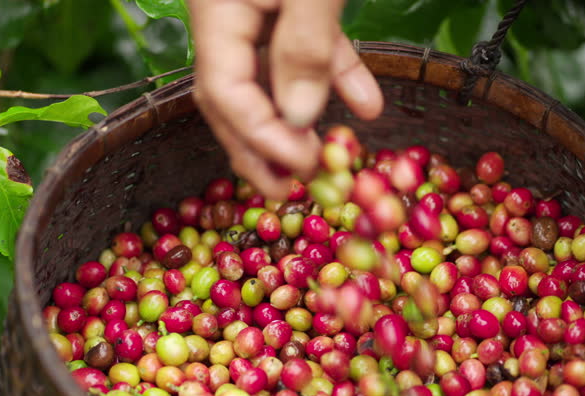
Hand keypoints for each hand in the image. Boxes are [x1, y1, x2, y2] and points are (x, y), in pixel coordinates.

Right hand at [189, 0, 383, 199]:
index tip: (305, 165)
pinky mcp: (289, 1)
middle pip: (232, 97)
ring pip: (269, 78)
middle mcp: (227, 15)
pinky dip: (334, 76)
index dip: (264, 139)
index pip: (225, 93)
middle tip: (289, 189)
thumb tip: (299, 118)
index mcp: (217, 10)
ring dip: (299, 121)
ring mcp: (256, 8)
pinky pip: (308, 46)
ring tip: (323, 160)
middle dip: (261, 149)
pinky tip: (367, 105)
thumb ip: (304, 47)